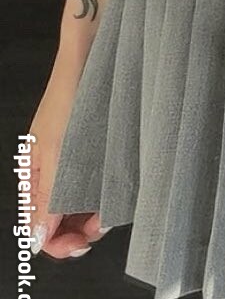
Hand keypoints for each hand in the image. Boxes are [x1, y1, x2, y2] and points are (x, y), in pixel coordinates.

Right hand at [26, 66, 110, 259]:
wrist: (93, 55)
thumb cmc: (71, 97)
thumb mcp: (57, 152)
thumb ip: (47, 198)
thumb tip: (36, 242)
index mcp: (33, 175)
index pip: (38, 227)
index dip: (58, 243)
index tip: (83, 244)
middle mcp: (51, 173)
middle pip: (60, 220)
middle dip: (80, 229)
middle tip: (103, 224)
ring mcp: (73, 164)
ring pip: (81, 206)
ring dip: (95, 214)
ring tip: (113, 208)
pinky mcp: (94, 153)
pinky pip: (96, 186)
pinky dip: (105, 195)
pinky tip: (117, 192)